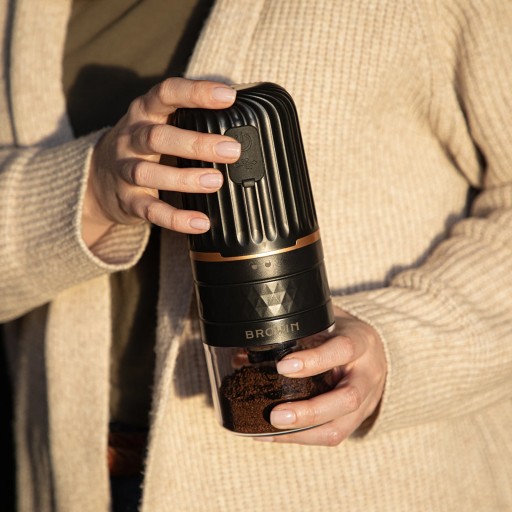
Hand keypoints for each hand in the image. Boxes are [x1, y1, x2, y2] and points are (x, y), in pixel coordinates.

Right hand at [81, 78, 240, 246]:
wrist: (98, 178)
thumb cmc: (143, 147)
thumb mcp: (158, 123)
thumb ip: (190, 118)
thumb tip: (241, 115)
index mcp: (144, 112)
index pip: (167, 93)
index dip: (196, 92)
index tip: (228, 96)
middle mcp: (131, 138)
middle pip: (158, 137)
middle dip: (196, 143)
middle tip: (231, 150)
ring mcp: (125, 170)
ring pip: (149, 173)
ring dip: (184, 178)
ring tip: (215, 181)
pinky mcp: (128, 201)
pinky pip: (151, 210)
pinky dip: (176, 218)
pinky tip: (200, 222)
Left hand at [262, 306, 386, 445]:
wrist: (378, 351)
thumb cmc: (344, 332)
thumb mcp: (330, 320)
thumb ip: (300, 328)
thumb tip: (245, 349)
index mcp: (362, 342)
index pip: (343, 350)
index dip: (315, 360)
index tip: (282, 366)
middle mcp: (368, 374)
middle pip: (347, 399)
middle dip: (309, 412)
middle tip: (275, 415)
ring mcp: (366, 401)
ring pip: (340, 427)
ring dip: (302, 433)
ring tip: (269, 430)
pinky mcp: (356, 420)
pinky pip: (331, 435)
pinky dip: (300, 438)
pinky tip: (273, 435)